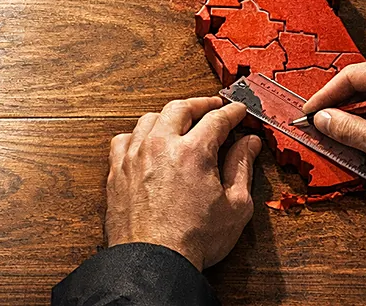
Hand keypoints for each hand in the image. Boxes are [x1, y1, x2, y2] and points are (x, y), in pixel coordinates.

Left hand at [106, 97, 261, 270]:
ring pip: (149, 119)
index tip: (238, 111)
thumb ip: (242, 168)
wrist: (153, 261)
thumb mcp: (235, 205)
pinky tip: (146, 142)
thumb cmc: (192, 239)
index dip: (232, 112)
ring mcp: (134, 156)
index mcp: (193, 152)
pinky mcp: (117, 170)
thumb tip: (248, 144)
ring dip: (168, 116)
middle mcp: (160, 146)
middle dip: (200, 103)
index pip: (217, 118)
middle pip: (180, 108)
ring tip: (180, 122)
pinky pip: (124, 139)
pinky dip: (138, 135)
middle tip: (212, 107)